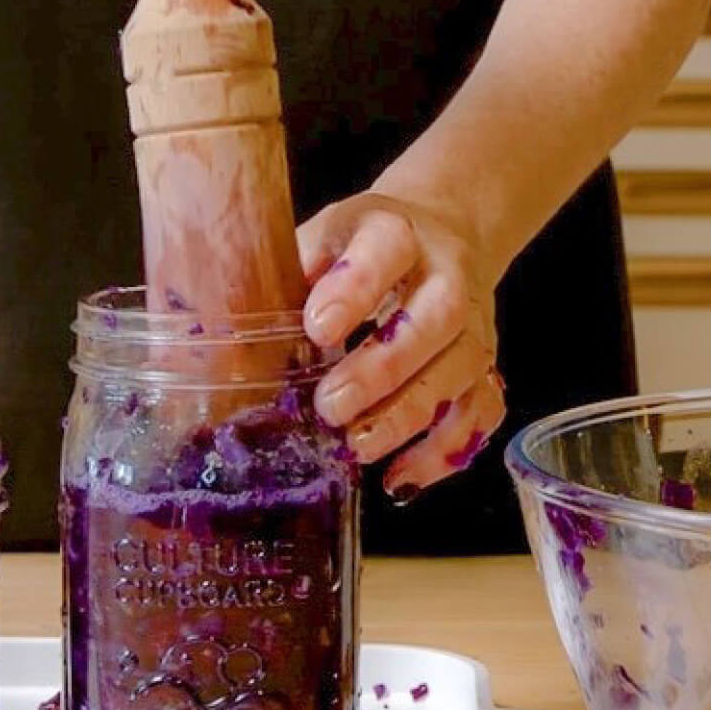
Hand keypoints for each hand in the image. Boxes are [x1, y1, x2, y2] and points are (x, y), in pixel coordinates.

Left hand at [298, 189, 505, 500]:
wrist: (442, 232)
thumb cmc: (362, 245)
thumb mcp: (322, 236)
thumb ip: (287, 272)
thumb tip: (226, 320)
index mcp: (396, 233)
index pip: (383, 252)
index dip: (354, 290)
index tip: (316, 329)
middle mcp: (446, 276)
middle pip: (434, 320)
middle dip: (383, 369)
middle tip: (330, 406)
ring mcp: (473, 325)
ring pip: (460, 371)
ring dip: (408, 416)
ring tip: (356, 447)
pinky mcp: (484, 366)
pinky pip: (480, 412)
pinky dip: (444, 451)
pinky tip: (400, 478)